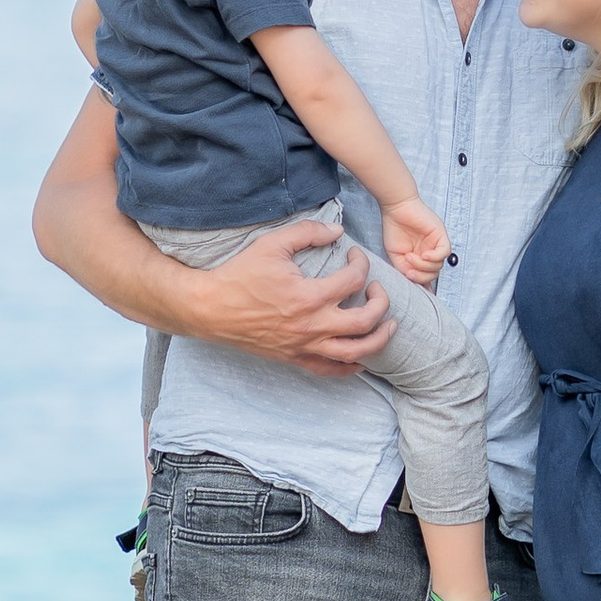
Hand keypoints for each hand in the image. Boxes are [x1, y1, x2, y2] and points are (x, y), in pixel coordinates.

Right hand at [187, 217, 392, 370]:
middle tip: (378, 289)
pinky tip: (361, 357)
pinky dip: (351, 366)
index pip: (354, 280)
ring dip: (379, 339)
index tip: (355, 256)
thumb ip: (307, 232)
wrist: (210, 308)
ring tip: (389, 326)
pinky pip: (330, 370)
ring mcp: (304, 346)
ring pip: (355, 351)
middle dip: (382, 302)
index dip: (362, 263)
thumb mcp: (272, 244)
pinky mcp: (294, 358)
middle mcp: (312, 326)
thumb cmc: (240, 275)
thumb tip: (337, 230)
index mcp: (309, 296)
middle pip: (366, 320)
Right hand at [380, 197, 452, 287]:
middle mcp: (430, 252)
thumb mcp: (396, 256)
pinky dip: (434, 257)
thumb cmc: (394, 229)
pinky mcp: (441, 236)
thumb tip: (414, 284)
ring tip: (409, 257)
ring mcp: (436, 244)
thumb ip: (405, 270)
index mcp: (420, 258)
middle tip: (408, 271)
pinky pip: (444, 253)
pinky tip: (423, 255)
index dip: (424, 286)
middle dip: (421, 276)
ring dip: (423, 266)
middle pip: (433, 274)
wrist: (396, 208)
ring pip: (438, 266)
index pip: (428, 276)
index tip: (416, 291)